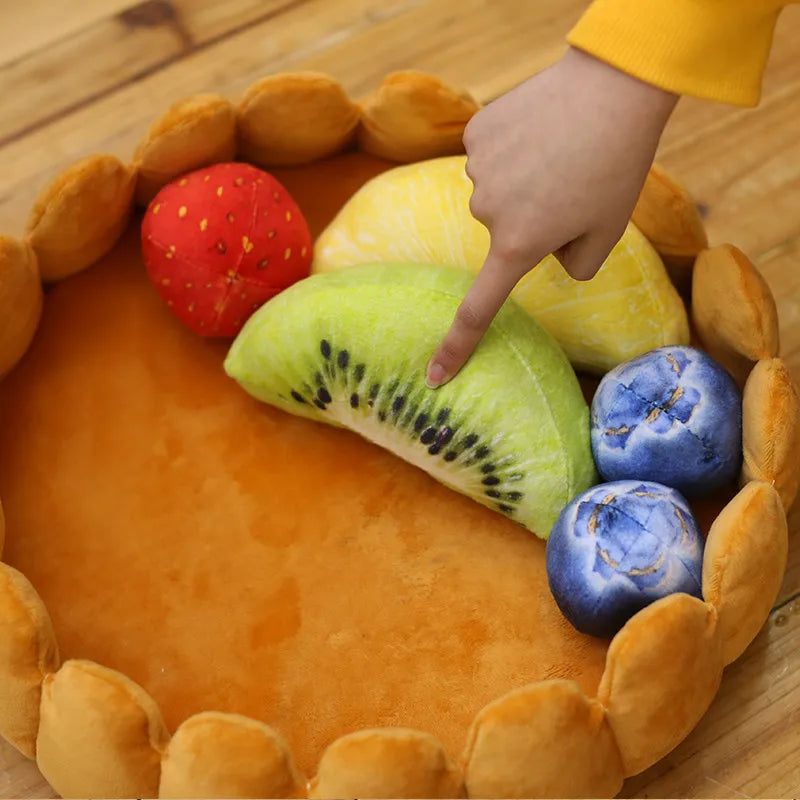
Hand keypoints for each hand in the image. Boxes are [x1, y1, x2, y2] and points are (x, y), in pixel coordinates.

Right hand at [426, 47, 677, 387]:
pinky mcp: (476, 133)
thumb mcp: (607, 232)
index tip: (435, 377)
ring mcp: (477, 170)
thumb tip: (549, 250)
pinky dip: (511, 146)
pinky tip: (540, 129)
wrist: (612, 89)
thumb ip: (574, 265)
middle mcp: (487, 213)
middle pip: (504, 229)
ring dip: (522, 178)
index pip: (478, 310)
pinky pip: (489, 152)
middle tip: (571, 185)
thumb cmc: (616, 167)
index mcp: (518, 245)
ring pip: (497, 188)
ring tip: (560, 151)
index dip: (456, 348)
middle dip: (531, 217)